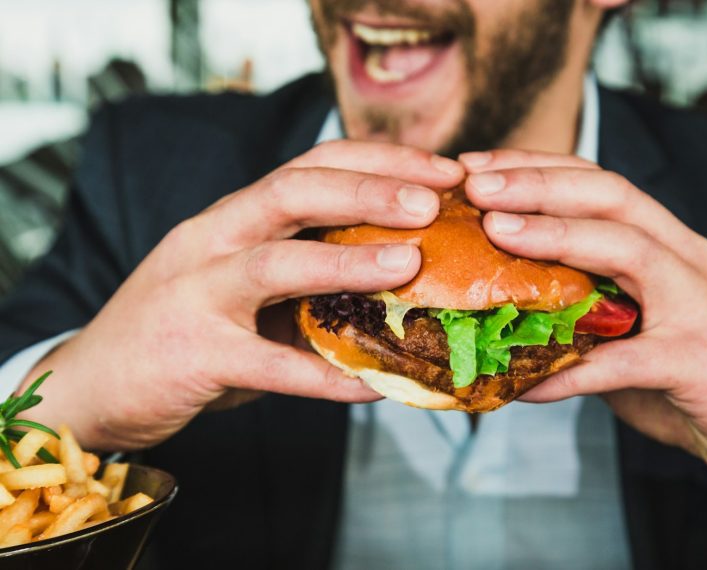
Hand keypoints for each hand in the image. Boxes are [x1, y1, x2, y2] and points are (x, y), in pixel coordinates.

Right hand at [22, 141, 464, 450]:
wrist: (91, 383)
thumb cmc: (184, 328)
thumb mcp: (240, 284)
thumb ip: (302, 274)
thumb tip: (398, 279)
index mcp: (232, 217)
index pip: (310, 165)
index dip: (379, 162)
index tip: (441, 171)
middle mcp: (211, 239)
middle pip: (292, 191)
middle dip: (368, 189)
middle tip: (434, 200)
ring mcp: (196, 295)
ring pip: (274, 264)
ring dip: (347, 261)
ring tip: (409, 263)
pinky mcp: (193, 355)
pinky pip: (270, 366)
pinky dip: (326, 376)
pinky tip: (375, 386)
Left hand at [460, 149, 706, 519]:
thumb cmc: (699, 374)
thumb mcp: (641, 325)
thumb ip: (589, 309)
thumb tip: (505, 307)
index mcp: (670, 244)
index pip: (601, 183)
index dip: (538, 167)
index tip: (478, 168)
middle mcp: (688, 259)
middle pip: (612, 195)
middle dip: (539, 182)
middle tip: (474, 184)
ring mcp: (701, 304)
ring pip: (628, 248)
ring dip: (556, 235)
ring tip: (495, 232)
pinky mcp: (701, 360)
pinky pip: (623, 360)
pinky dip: (570, 369)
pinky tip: (523, 383)